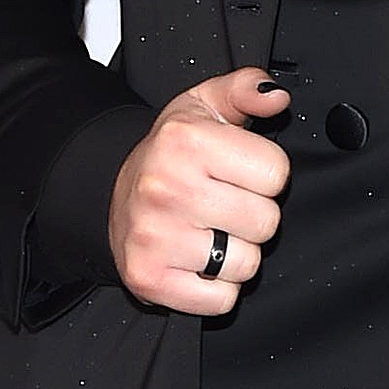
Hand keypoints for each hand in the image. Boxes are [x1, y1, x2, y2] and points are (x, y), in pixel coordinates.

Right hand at [109, 66, 290, 315]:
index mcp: (185, 140)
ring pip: (247, 264)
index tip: (238, 174)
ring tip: (209, 233)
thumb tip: (277, 98)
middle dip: (253, 217)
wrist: (111, 195)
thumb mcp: (204, 106)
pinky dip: (216, 289)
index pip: (277, 173)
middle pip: (266, 222)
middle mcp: (167, 188)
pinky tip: (196, 262)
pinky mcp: (149, 279)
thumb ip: (246, 89)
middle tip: (223, 206)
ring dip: (236, 255)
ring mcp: (155, 236)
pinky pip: (222, 299)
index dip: (264, 176)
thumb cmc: (169, 155)